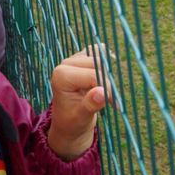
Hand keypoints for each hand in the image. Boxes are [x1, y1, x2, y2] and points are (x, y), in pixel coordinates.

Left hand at [47, 45, 110, 160]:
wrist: (69, 123)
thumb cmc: (73, 122)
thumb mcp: (81, 117)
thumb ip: (90, 104)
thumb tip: (103, 92)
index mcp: (62, 76)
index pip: (93, 75)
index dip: (106, 88)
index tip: (113, 104)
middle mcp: (66, 64)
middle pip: (98, 63)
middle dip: (107, 82)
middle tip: (111, 100)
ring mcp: (73, 60)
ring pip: (101, 58)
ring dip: (107, 74)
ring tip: (105, 92)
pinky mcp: (81, 59)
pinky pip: (99, 52)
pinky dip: (106, 63)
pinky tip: (107, 75)